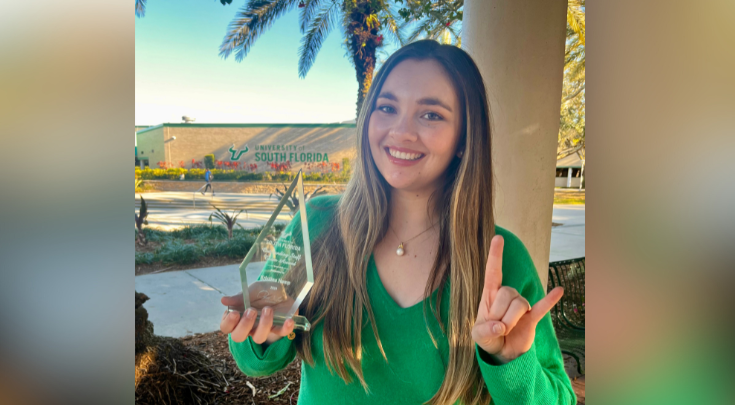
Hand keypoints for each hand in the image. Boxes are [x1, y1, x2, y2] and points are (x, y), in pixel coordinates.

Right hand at [219, 293, 296, 343]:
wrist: (283, 291)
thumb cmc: (263, 292)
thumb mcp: (253, 290)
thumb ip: (240, 296)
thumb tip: (223, 300)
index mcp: (238, 316)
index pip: (226, 327)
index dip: (228, 323)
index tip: (235, 313)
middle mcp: (248, 326)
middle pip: (238, 337)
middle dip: (244, 325)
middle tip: (252, 311)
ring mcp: (263, 329)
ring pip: (259, 338)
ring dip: (263, 324)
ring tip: (268, 309)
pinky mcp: (278, 328)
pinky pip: (281, 334)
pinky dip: (285, 328)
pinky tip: (288, 320)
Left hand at [471, 235, 563, 363]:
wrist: (503, 352)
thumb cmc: (488, 337)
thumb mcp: (478, 337)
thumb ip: (485, 332)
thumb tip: (499, 327)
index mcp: (490, 295)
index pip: (493, 272)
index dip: (495, 255)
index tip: (498, 237)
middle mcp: (507, 295)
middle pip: (507, 294)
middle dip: (500, 314)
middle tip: (496, 327)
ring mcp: (521, 305)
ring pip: (520, 305)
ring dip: (511, 321)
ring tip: (506, 330)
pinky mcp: (532, 317)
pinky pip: (542, 307)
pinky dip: (550, 299)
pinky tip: (559, 290)